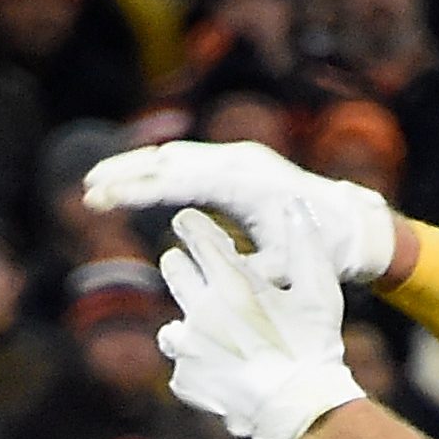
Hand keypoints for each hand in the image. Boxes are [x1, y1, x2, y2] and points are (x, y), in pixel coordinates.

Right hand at [81, 140, 400, 285]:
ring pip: (176, 155)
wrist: (351, 224)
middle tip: (88, 189)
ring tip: (98, 183)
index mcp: (246, 183)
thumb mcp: (285, 267)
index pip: (178, 181)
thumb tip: (208, 282)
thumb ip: (248, 273)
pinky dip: (158, 169)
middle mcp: (239, 161)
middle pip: (170, 159)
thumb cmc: (321, 250)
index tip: (103, 199)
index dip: (137, 190)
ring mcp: (238, 158)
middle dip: (126, 173)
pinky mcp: (237, 164)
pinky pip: (190, 161)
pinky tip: (133, 181)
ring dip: (137, 167)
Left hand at [153, 207, 365, 438]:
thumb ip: (305, 243)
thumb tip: (293, 204)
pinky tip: (222, 368)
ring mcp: (188, 346)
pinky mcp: (184, 379)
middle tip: (210, 279)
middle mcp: (200, 308)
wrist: (300, 410)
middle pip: (171, 267)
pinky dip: (196, 364)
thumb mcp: (320, 290)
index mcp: (230, 280)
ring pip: (170, 320)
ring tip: (219, 334)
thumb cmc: (314, 346)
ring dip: (190, 321)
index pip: (191, 232)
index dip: (193, 226)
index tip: (196, 227)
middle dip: (185, 266)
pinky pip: (180, 363)